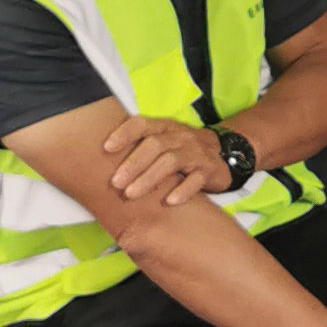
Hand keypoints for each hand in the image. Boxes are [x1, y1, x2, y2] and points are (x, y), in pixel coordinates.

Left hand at [103, 116, 232, 204]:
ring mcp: (196, 152)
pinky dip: (183, 190)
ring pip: (171, 161)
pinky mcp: (209, 169)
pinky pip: (196, 179)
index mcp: (165, 127)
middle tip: (115, 182)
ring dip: (149, 178)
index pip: (143, 124)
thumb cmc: (183, 151)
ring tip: (131, 194)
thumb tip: (104, 162)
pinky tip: (170, 202)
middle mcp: (180, 136)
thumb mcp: (165, 142)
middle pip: (155, 144)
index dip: (124, 134)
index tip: (106, 148)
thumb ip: (141, 147)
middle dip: (133, 163)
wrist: (222, 155)